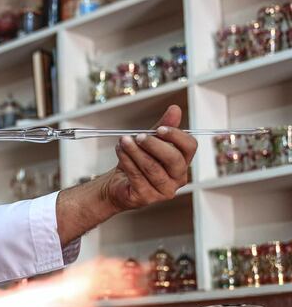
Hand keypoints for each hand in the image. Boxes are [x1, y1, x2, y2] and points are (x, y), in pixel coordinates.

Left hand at [56, 105, 196, 245]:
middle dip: (154, 145)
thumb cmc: (136, 162)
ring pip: (152, 168)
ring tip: (123, 141)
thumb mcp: (149, 142)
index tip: (160, 128)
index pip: (190, 147)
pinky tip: (119, 151)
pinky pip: (137, 176)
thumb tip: (175, 108)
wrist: (117, 184)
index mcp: (183, 162)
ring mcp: (164, 190)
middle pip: (173, 159)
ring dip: (136, 152)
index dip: (176, 136)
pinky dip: (127, 161)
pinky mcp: (147, 198)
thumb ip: (162, 127)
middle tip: (138, 136)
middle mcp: (178, 178)